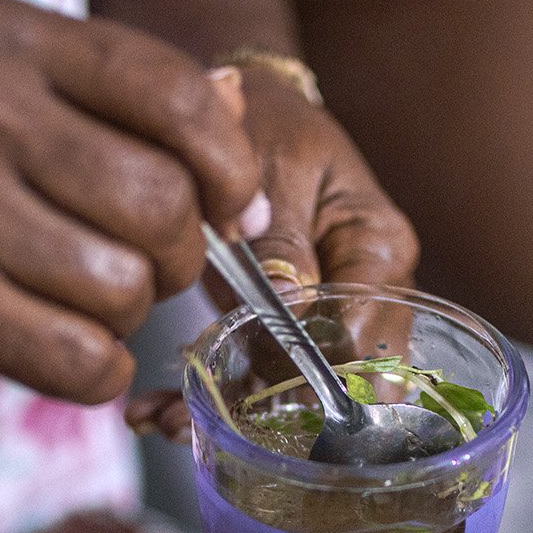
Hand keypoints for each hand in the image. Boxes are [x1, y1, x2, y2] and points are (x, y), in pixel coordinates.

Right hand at [0, 0, 265, 401]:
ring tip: (88, 300)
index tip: (231, 207)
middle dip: (180, 253)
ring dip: (128, 313)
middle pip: (160, 205)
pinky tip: (77, 353)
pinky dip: (99, 370)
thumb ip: (105, 86)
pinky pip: (76, 359)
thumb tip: (239, 114)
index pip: (173, 95)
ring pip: (123, 290)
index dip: (228, 166)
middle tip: (151, 265)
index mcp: (3, 39)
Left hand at [124, 67, 417, 438]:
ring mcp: (329, 319)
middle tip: (186, 423)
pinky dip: (208, 398)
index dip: (309, 370)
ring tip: (161, 423)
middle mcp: (367, 295)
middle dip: (267, 416)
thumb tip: (292, 306)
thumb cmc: (267, 123)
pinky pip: (259, 378)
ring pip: (295, 392)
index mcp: (379, 248)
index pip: (363, 334)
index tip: (243, 377)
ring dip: (229, 416)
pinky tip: (154, 412)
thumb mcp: (272, 164)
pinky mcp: (287, 332)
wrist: (244, 108)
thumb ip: (280, 236)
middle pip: (337, 380)